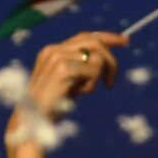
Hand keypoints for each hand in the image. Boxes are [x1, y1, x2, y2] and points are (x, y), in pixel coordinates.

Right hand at [10, 32, 125, 142]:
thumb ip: (80, 68)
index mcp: (52, 50)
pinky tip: (77, 94)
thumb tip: (103, 59)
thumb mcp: (67, 82)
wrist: (32, 122)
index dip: (107, 37)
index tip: (125, 41)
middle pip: (95, 43)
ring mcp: (57, 57)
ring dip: (96, 78)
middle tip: (111, 83)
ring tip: (84, 92)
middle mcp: (54, 50)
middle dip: (110, 61)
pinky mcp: (62, 69)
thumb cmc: (50, 107)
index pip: (85, 36)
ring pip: (97, 58)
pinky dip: (91, 85)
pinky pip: (93, 71)